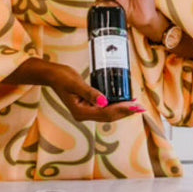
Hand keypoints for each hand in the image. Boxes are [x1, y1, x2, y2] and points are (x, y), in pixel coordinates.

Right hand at [5, 57, 144, 121]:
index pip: (106, 113)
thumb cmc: (62, 77)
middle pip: (109, 116)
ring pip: (108, 114)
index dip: (122, 110)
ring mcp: (85, 112)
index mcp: (80, 112)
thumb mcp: (76, 83)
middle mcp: (83, 115)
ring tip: (136, 105)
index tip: (135, 106)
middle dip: (125, 111)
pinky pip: (104, 109)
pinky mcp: (87, 106)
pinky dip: (115, 106)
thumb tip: (105, 102)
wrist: (52, 75)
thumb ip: (90, 93)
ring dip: (122, 110)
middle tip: (140, 106)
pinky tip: (123, 102)